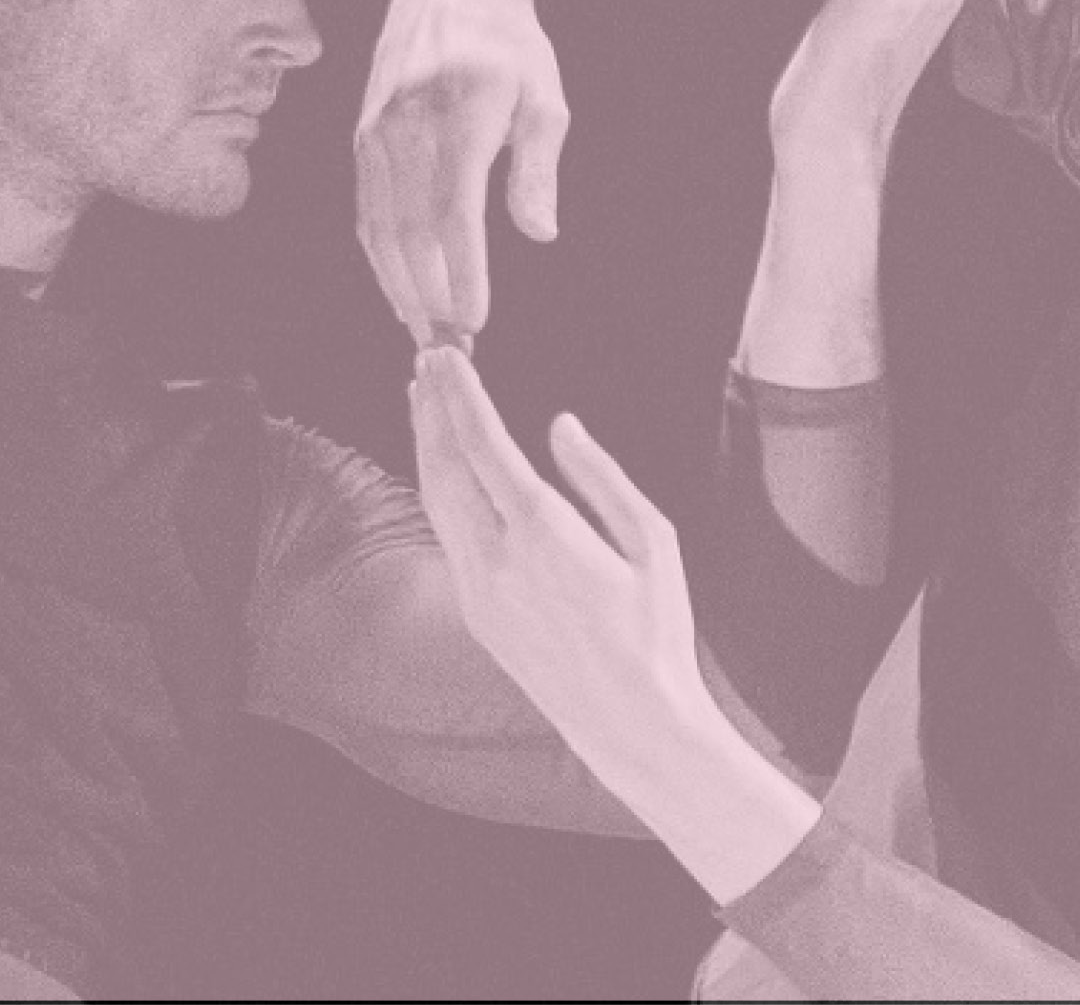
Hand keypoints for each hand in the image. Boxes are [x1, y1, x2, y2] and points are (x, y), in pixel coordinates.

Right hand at [356, 0, 567, 348]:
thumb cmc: (511, 49)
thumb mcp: (544, 101)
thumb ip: (537, 170)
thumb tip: (539, 234)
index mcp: (460, 114)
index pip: (454, 212)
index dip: (462, 273)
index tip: (475, 321)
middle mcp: (407, 123)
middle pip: (409, 231)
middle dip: (429, 297)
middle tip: (452, 348)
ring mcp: (375, 130)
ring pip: (380, 227)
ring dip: (401, 287)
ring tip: (426, 333)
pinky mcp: (361, 136)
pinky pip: (367, 209)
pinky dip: (381, 257)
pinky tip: (401, 290)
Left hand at [407, 346, 824, 901]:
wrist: (630, 721)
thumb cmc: (656, 630)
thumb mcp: (654, 542)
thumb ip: (601, 477)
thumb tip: (559, 426)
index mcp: (545, 534)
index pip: (485, 445)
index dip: (461, 395)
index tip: (448, 357)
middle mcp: (499, 560)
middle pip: (445, 466)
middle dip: (432, 408)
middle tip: (426, 360)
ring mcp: (479, 589)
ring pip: (436, 500)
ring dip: (425, 443)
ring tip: (422, 399)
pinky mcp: (476, 613)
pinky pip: (446, 534)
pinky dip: (437, 486)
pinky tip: (441, 465)